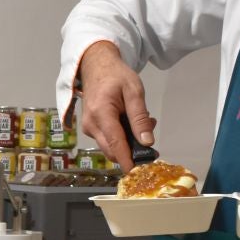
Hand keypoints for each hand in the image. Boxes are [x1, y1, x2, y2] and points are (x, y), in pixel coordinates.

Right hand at [75, 39, 154, 171]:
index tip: (138, 173)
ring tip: (143, 124)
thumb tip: (147, 141)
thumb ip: (140, 117)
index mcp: (101, 113)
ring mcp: (88, 128)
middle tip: (150, 137)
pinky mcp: (90, 129)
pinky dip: (121, 138)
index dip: (127, 160)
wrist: (96, 66)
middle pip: (112, 150)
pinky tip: (131, 124)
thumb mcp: (134, 91)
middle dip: (132, 150)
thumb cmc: (115, 75)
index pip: (116, 143)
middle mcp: (91, 125)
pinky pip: (107, 140)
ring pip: (111, 147)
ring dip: (128, 143)